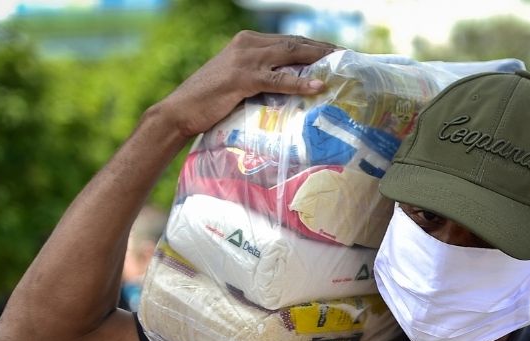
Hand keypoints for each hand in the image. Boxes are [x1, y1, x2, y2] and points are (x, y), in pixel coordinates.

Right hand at [155, 31, 338, 140]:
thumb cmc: (212, 101)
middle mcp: (247, 44)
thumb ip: (264, 76)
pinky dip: (299, 82)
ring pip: (290, 55)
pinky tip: (318, 86)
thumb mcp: (242, 81)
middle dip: (324, 50)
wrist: (181, 110)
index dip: (316, 46)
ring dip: (318, 60)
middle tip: (349, 58)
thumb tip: (294, 85)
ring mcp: (245, 60)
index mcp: (248, 42)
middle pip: (295, 44)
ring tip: (341, 66)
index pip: (289, 41)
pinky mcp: (242, 78)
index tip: (339, 54)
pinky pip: (277, 79)